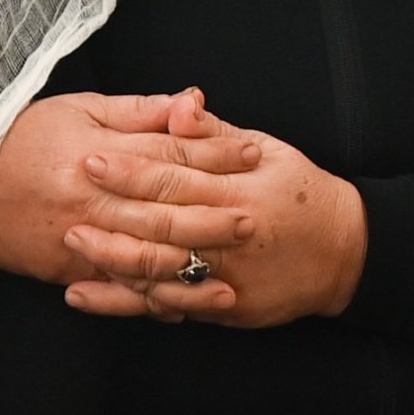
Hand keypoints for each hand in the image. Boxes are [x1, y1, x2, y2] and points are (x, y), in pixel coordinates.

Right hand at [0, 89, 264, 282]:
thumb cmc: (25, 139)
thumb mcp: (82, 108)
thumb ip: (140, 110)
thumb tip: (191, 102)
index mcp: (100, 151)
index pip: (170, 153)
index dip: (217, 153)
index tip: (255, 153)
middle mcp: (95, 199)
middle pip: (165, 209)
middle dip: (214, 215)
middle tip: (257, 217)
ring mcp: (83, 239)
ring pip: (145, 258)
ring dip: (190, 269)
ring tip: (232, 275)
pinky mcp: (70, 270)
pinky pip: (117, 288)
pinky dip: (150, 299)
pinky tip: (183, 306)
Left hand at [54, 124, 365, 328]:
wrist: (344, 251)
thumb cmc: (301, 192)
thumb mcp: (268, 150)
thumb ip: (216, 134)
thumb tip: (179, 106)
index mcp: (241, 189)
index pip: (177, 177)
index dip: (132, 170)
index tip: (93, 159)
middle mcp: (232, 234)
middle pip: (163, 226)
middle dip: (112, 214)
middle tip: (69, 203)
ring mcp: (228, 276)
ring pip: (160, 271)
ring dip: (111, 261)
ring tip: (71, 249)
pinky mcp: (224, 308)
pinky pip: (168, 305)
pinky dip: (125, 302)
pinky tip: (87, 294)